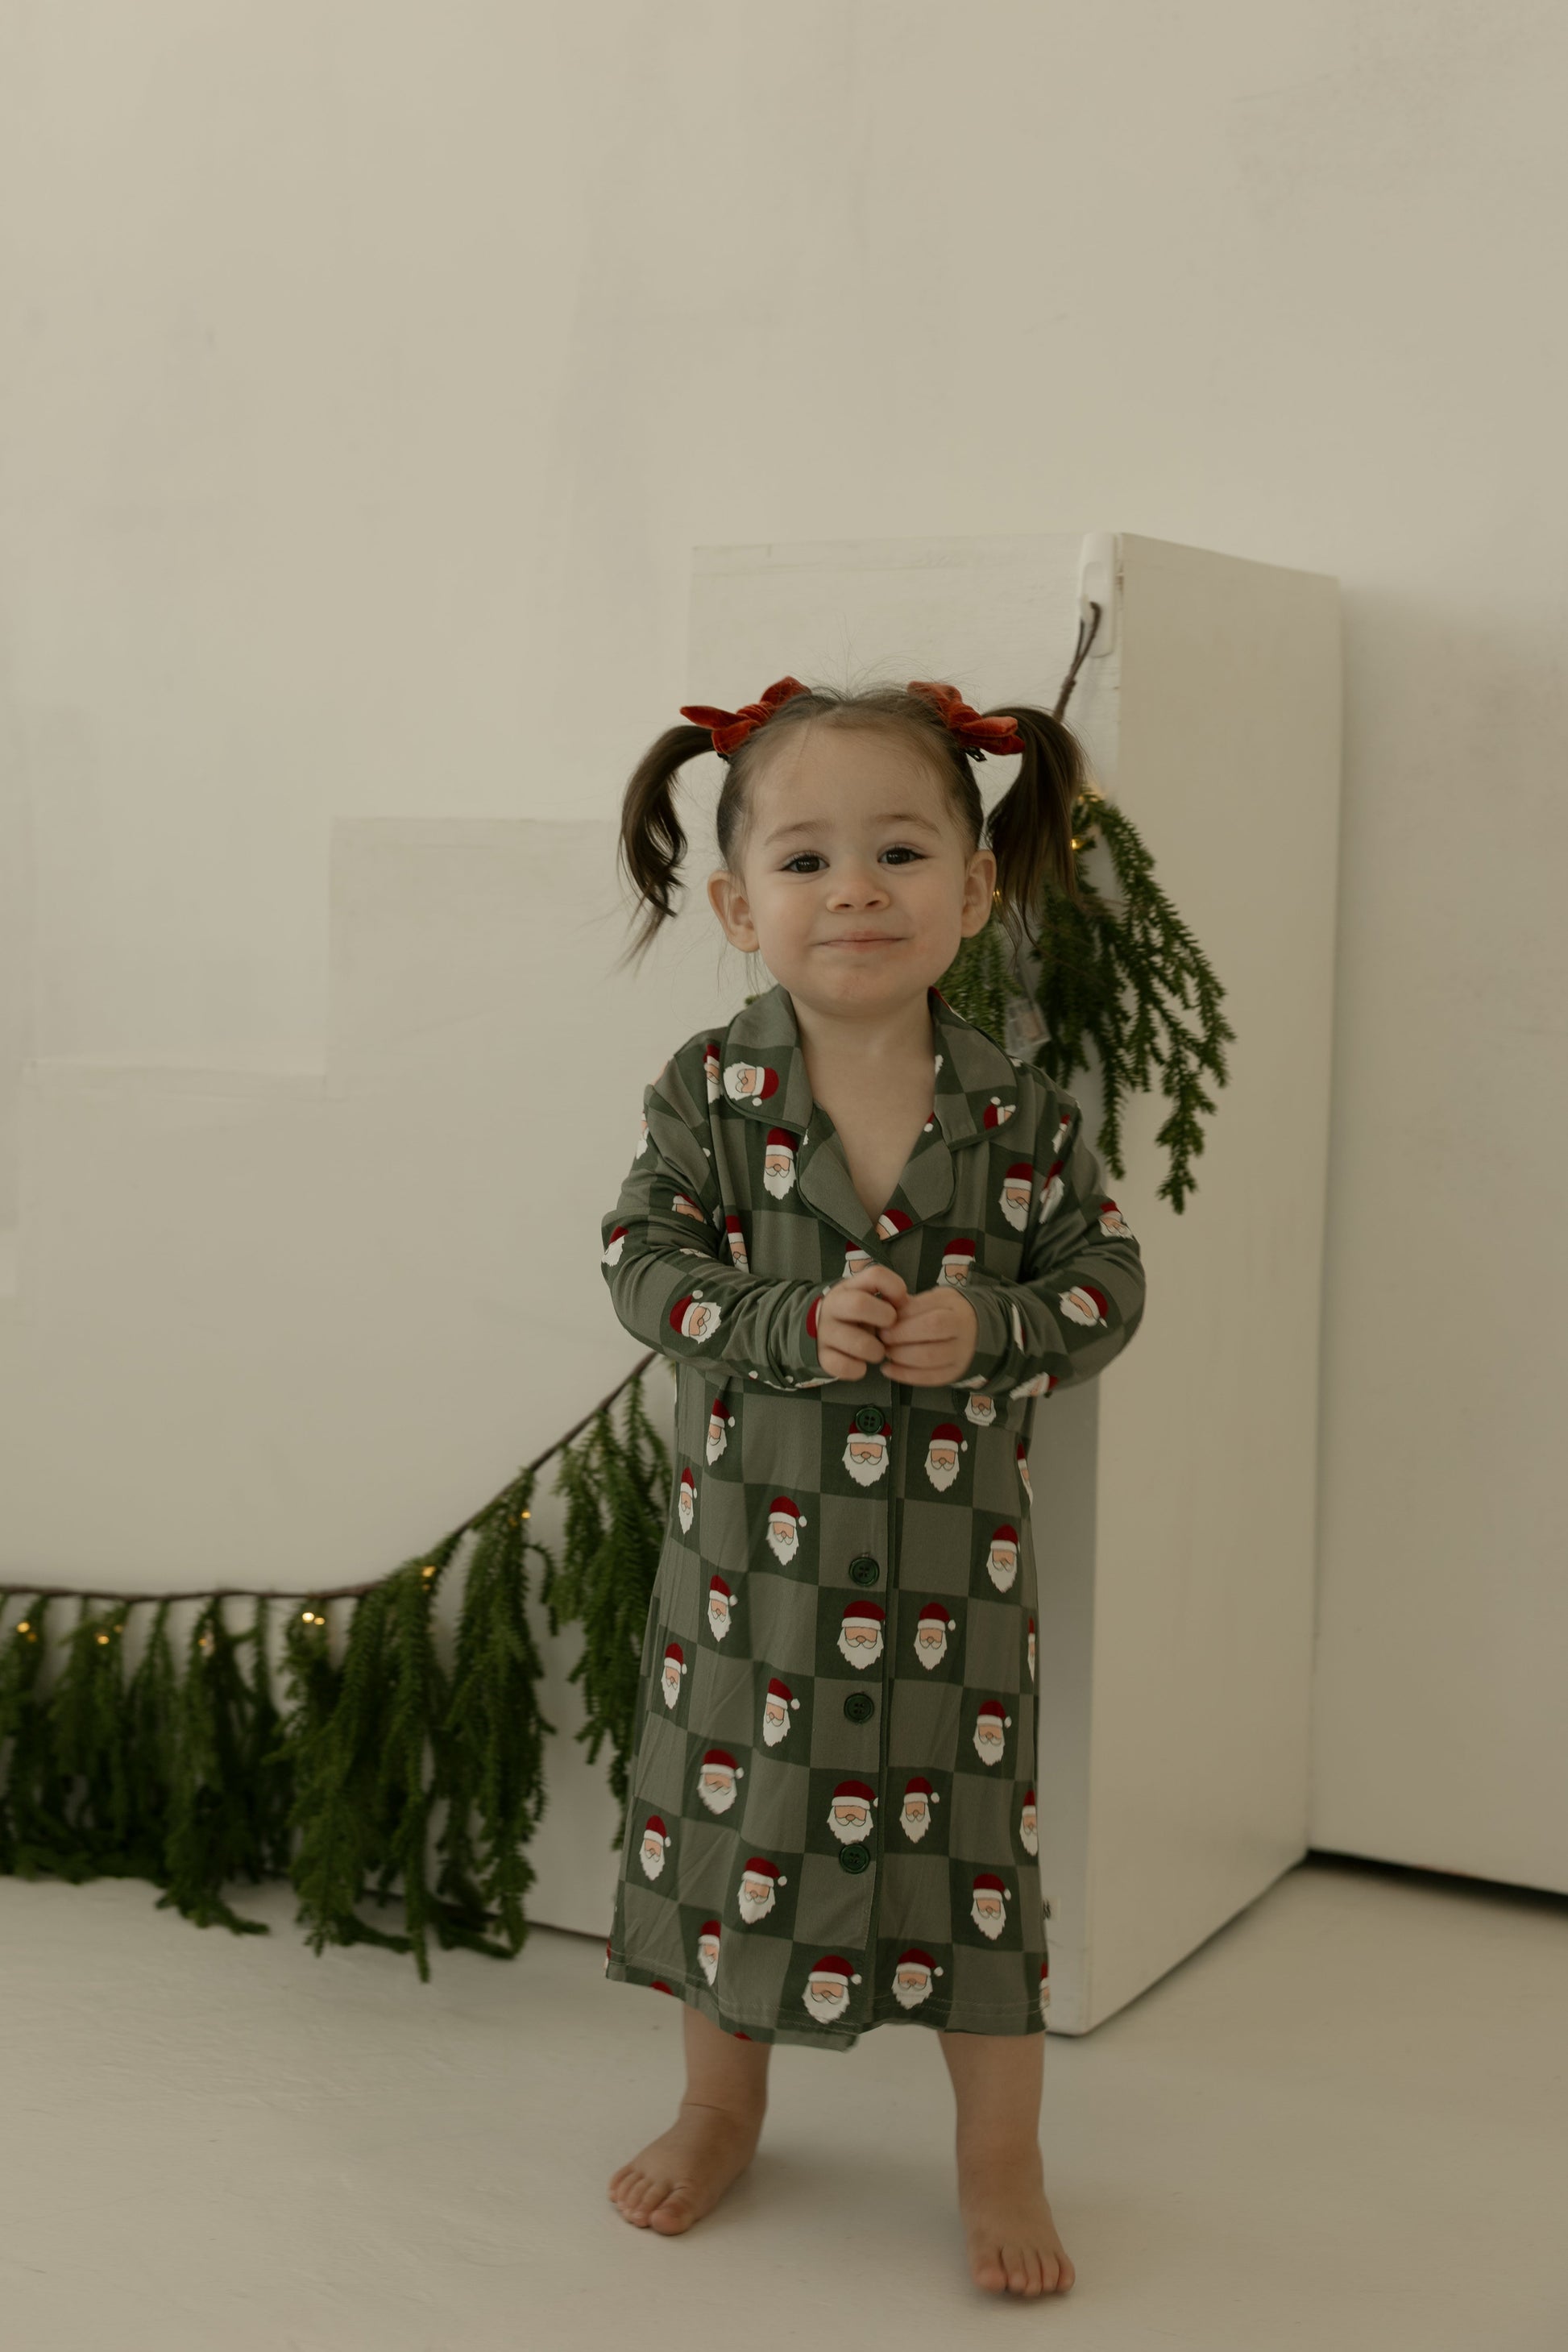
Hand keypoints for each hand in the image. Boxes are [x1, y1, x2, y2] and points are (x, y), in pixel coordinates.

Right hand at [813, 1266, 908, 1382]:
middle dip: (884, 1318)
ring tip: (877, 1351)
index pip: (875, 1275)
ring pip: (859, 1344)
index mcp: (850, 1287)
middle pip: (860, 1304)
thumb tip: (908, 1306)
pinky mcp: (822, 1356)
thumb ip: (891, 1299)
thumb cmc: (856, 1315)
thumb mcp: (869, 1298)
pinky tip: (860, 1364)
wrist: (819, 1331)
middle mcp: (834, 1306)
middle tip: (890, 1329)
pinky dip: (858, 1369)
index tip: (900, 1302)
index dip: (895, 1288)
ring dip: (876, 1351)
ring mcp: (825, 1331)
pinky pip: (845, 1367)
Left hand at [883, 1284, 978, 1386]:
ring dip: (901, 1356)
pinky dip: (905, 1376)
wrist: (976, 1333)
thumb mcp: (936, 1299)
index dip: (904, 1318)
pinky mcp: (954, 1374)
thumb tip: (885, 1310)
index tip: (885, 1321)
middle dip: (901, 1335)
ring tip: (887, 1352)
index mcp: (956, 1309)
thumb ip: (913, 1304)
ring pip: (929, 1357)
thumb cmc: (948, 1313)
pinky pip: (929, 1378)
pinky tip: (888, 1370)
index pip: (928, 1309)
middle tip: (884, 1337)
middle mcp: (963, 1331)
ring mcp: (961, 1355)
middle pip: (932, 1330)